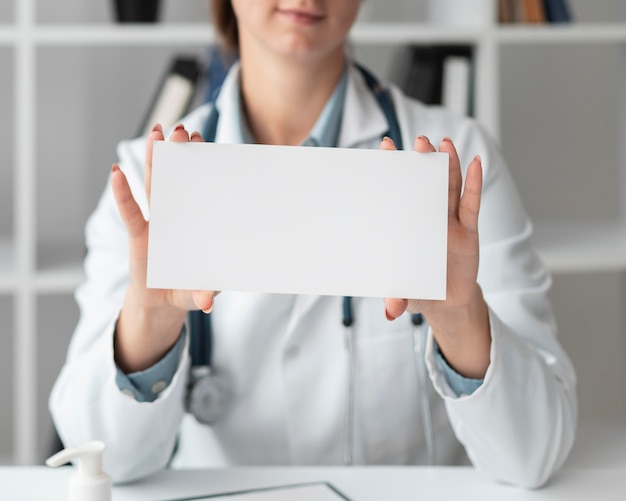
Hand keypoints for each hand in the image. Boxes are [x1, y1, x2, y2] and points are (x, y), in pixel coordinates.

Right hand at [111, 124, 216, 372]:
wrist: (162, 303)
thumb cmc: (187, 289)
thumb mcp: (197, 292)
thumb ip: (203, 293)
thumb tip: (208, 303)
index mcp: (196, 225)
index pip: (200, 190)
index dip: (202, 168)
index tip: (206, 144)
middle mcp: (177, 218)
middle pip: (178, 180)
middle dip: (179, 155)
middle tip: (182, 130)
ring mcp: (157, 223)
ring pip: (155, 187)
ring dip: (155, 161)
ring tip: (156, 134)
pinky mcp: (137, 235)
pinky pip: (129, 211)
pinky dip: (122, 193)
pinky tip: (117, 173)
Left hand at [381, 135, 489, 378]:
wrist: (446, 302)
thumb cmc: (419, 289)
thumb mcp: (406, 293)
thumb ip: (398, 297)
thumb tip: (390, 312)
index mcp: (409, 228)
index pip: (399, 194)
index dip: (394, 171)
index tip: (385, 147)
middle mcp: (429, 219)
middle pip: (427, 184)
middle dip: (423, 161)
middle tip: (419, 140)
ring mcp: (450, 222)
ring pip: (449, 189)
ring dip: (448, 166)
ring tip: (445, 144)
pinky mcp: (469, 231)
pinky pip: (472, 205)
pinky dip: (474, 184)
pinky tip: (476, 164)